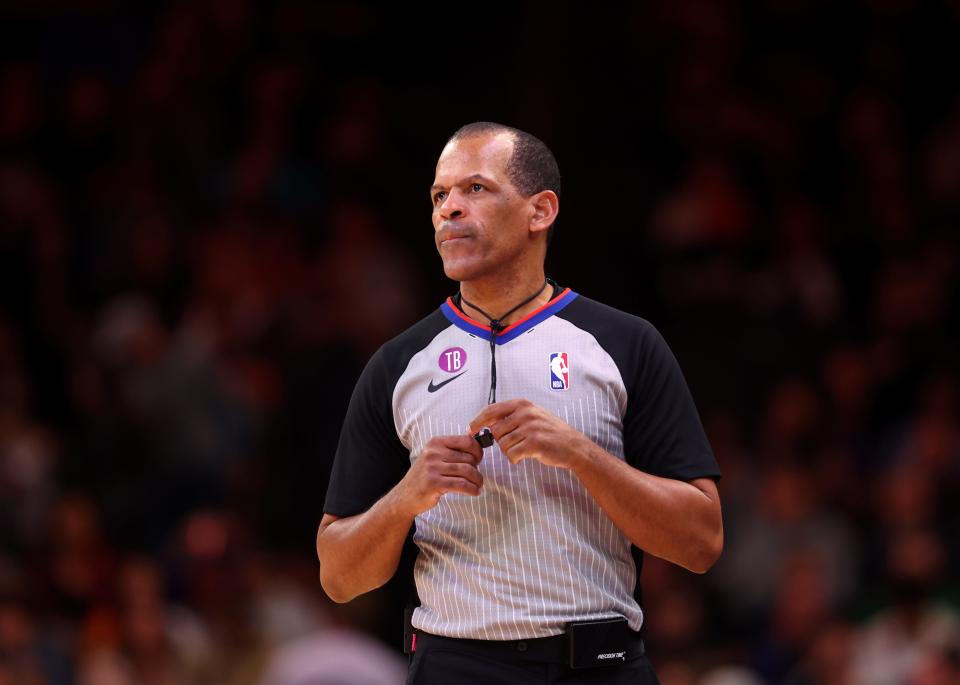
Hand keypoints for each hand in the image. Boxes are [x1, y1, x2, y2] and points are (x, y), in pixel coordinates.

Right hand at [396, 434, 483, 515]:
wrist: (406, 495)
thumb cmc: (425, 475)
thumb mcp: (435, 457)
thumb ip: (453, 451)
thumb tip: (478, 447)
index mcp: (436, 442)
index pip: (466, 441)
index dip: (477, 451)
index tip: (478, 460)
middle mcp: (433, 453)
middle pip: (469, 458)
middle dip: (476, 469)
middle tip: (476, 477)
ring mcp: (432, 468)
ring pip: (467, 471)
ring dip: (477, 480)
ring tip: (478, 485)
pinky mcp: (434, 484)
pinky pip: (462, 484)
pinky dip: (472, 489)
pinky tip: (474, 492)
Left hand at [468, 399, 592, 468]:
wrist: (573, 446)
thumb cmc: (551, 432)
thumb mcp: (532, 416)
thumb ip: (511, 416)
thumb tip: (486, 422)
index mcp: (523, 404)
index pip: (492, 409)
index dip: (478, 420)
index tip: (470, 429)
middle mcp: (526, 413)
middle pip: (496, 431)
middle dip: (501, 442)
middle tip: (515, 445)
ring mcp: (530, 427)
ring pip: (503, 445)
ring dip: (510, 451)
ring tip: (524, 450)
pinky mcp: (534, 443)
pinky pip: (512, 454)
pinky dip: (516, 459)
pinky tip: (525, 456)